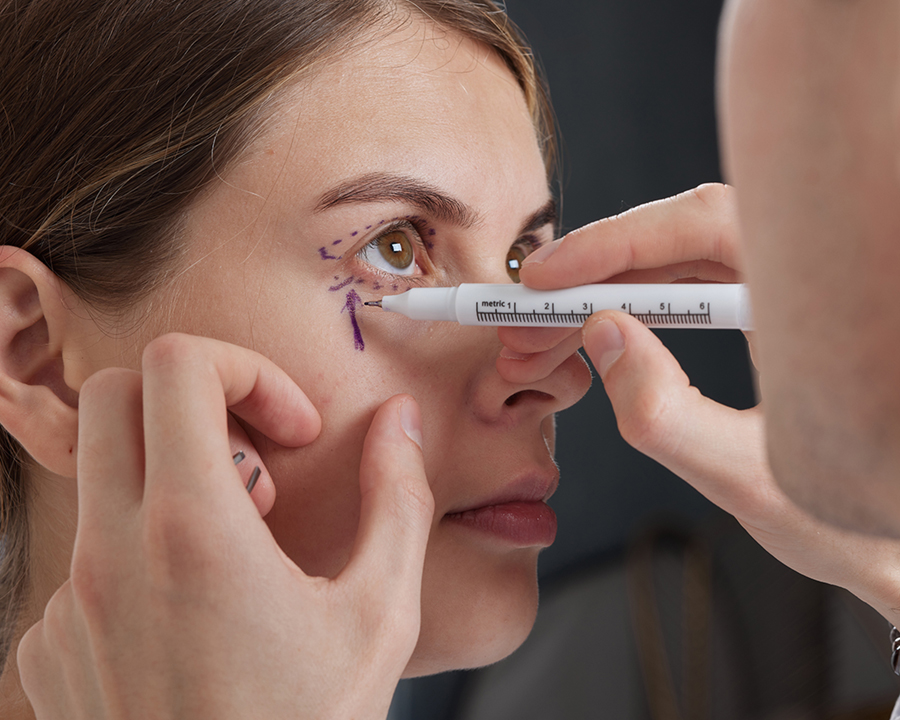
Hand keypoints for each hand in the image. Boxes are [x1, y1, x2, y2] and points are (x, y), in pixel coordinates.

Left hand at [17, 334, 433, 719]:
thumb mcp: (379, 611)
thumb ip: (397, 499)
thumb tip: (398, 425)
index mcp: (192, 529)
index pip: (175, 365)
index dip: (244, 369)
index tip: (288, 430)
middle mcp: (109, 554)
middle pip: (115, 396)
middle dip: (194, 402)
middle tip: (255, 466)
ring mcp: (67, 600)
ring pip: (101, 472)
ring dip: (172, 478)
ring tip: (237, 549)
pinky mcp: (48, 642)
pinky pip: (85, 548)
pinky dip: (141, 546)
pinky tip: (196, 608)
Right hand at [498, 185, 899, 623]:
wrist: (896, 543)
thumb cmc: (851, 520)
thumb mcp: (752, 481)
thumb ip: (667, 415)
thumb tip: (602, 334)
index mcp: (822, 298)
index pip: (706, 225)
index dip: (613, 242)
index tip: (545, 277)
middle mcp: (807, 276)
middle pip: (678, 242)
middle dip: (588, 284)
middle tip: (524, 329)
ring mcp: (786, 290)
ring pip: (673, 267)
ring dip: (597, 302)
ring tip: (538, 350)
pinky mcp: (767, 309)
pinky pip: (687, 291)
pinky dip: (629, 316)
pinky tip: (586, 346)